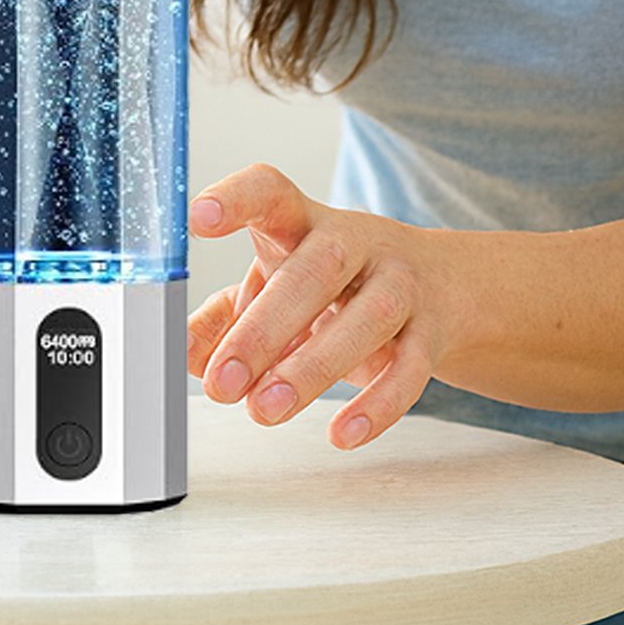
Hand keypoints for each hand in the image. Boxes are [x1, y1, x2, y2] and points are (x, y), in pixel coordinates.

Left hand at [187, 162, 472, 449]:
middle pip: (317, 268)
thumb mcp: (275, 283)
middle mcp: (354, 241)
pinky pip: (411, 367)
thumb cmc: (335, 281)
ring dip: (313, 367)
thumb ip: (223, 317)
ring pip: (368, 316)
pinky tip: (342, 433)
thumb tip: (184, 354)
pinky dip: (377, 404)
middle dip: (266, 327)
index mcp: (303, 220)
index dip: (236, 198)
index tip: (197, 218)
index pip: (270, 192)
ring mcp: (399, 282)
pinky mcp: (430, 331)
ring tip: (266, 409)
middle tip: (224, 381)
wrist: (440, 282)